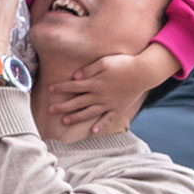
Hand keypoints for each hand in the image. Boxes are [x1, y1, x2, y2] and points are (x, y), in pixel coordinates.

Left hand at [47, 48, 172, 134]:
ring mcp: (108, 104)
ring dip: (75, 117)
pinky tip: (92, 131)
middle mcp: (99, 96)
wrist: (143, 73)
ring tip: (64, 121)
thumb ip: (89, 69)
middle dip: (62, 106)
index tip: (50, 89)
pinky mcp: (118, 108)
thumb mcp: (104, 62)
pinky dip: (99, 125)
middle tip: (50, 110)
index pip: (73, 86)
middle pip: (77, 102)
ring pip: (88, 113)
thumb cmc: (123, 63)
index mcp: (94, 83)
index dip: (61, 88)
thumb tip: (75, 76)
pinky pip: (107, 119)